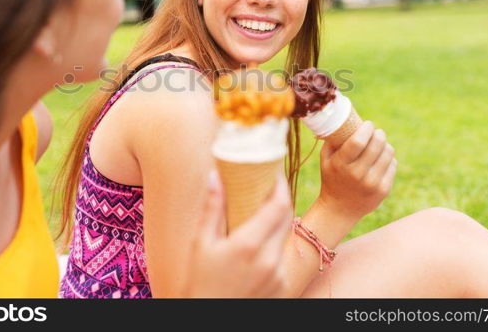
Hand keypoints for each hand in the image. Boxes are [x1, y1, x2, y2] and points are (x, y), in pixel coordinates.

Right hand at [182, 171, 292, 297]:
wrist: (209, 321)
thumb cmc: (199, 281)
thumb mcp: (201, 243)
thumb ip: (212, 208)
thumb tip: (215, 175)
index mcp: (249, 245)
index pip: (279, 205)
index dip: (280, 185)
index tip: (272, 172)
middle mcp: (270, 260)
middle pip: (287, 217)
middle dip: (279, 199)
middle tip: (266, 186)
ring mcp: (278, 275)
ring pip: (285, 236)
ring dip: (276, 222)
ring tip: (259, 214)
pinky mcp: (282, 287)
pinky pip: (282, 256)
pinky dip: (273, 244)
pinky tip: (257, 244)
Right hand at [319, 121, 396, 219]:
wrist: (339, 209)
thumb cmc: (332, 178)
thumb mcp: (325, 159)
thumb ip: (333, 139)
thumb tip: (344, 119)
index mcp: (341, 165)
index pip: (358, 141)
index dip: (367, 129)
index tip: (368, 124)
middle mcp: (357, 174)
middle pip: (377, 144)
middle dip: (379, 133)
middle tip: (376, 132)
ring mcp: (372, 183)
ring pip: (388, 152)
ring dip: (385, 144)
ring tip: (379, 145)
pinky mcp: (384, 190)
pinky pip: (392, 164)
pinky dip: (388, 158)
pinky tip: (381, 159)